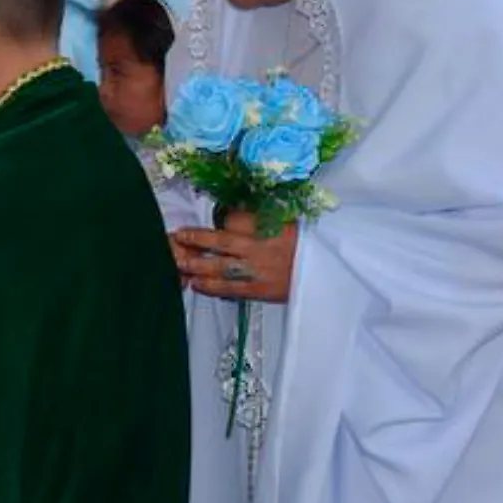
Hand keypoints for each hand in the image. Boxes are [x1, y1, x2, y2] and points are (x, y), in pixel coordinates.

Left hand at [171, 210, 297, 302]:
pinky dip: (210, 287)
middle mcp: (260, 248)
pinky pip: (229, 289)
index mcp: (270, 227)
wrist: (325, 277)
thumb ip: (264, 216)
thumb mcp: (290, 222)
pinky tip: (196, 284)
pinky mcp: (257, 291)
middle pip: (222, 242)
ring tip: (178, 262)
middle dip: (197, 239)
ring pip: (220, 267)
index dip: (224, 217)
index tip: (216, 217)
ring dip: (196, 265)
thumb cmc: (308, 247)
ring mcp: (256, 271)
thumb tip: (238, 210)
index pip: (238, 219)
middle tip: (178, 236)